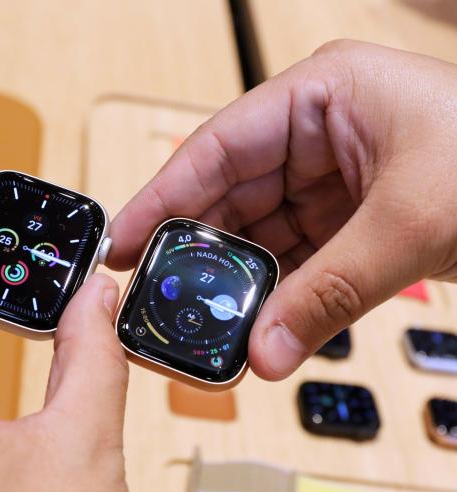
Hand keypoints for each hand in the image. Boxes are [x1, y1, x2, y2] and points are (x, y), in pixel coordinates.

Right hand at [108, 40, 456, 379]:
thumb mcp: (409, 225)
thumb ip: (329, 294)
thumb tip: (265, 353)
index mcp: (322, 97)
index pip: (217, 147)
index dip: (163, 196)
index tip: (122, 241)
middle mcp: (316, 135)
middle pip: (230, 196)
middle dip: (196, 250)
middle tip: (157, 296)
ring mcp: (329, 180)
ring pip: (259, 235)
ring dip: (237, 282)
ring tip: (202, 322)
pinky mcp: (347, 220)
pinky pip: (294, 259)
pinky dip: (276, 294)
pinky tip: (254, 323)